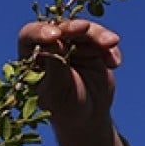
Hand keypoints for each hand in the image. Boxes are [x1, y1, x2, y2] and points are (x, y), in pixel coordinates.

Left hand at [17, 19, 125, 145]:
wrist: (88, 118)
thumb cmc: (65, 108)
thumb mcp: (58, 91)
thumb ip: (55, 65)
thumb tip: (55, 38)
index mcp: (32, 59)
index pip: (30, 36)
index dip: (40, 31)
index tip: (55, 35)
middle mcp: (50, 48)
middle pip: (60, 26)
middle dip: (73, 26)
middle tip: (84, 28)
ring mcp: (72, 46)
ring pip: (84, 29)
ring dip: (98, 34)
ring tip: (110, 44)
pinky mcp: (92, 48)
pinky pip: (102, 39)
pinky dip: (110, 48)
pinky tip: (114, 63)